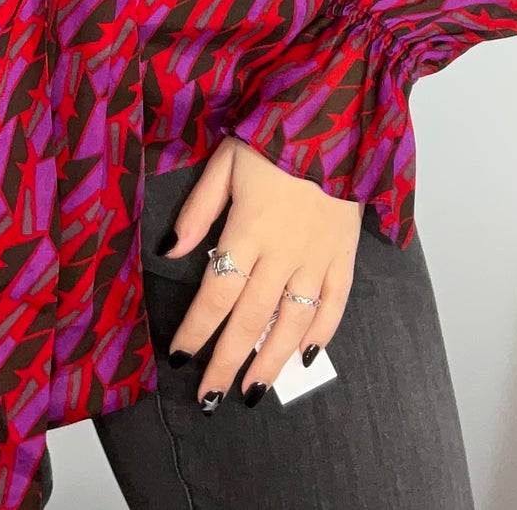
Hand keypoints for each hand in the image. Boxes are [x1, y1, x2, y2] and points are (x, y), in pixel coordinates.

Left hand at [162, 136, 362, 409]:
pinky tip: (305, 357)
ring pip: (292, 322)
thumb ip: (199, 208)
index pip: (216, 292)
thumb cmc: (274, 135)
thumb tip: (170, 249)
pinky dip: (322, 333)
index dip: (197, 329)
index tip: (179, 357)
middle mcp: (283, 252)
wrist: (335, 117)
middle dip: (226, 362)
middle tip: (208, 398)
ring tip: (252, 392)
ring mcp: (318, 257)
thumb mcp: (226, 160)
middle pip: (251, 319)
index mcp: (249, 228)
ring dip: (270, 361)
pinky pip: (335, 303)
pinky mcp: (345, 254)